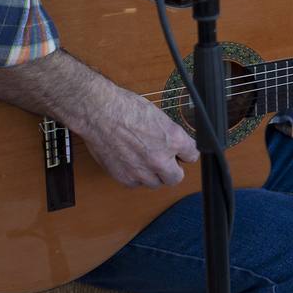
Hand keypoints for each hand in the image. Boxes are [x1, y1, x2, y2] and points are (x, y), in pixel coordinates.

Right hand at [76, 82, 199, 188]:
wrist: (99, 113)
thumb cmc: (126, 108)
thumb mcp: (158, 116)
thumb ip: (170, 135)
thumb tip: (176, 144)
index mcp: (173, 140)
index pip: (192, 155)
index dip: (186, 153)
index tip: (183, 153)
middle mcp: (160, 159)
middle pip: (176, 178)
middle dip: (173, 169)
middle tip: (166, 161)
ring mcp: (142, 171)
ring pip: (156, 183)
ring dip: (153, 174)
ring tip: (144, 160)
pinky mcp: (125, 178)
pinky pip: (136, 184)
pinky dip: (135, 176)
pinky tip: (131, 162)